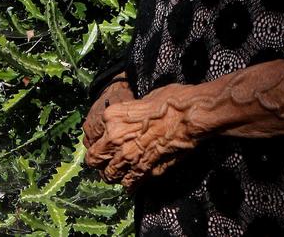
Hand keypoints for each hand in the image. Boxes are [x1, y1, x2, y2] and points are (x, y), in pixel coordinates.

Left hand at [85, 84, 201, 188]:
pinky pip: (129, 183)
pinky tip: (134, 180)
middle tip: (107, 161)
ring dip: (113, 174)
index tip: (104, 142)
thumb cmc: (171, 101)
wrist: (190, 116)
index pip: (92, 135)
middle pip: (94, 159)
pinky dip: (130, 184)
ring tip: (120, 172)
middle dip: (100, 161)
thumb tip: (130, 122)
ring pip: (109, 175)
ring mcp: (127, 156)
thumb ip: (130, 115)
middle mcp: (114, 138)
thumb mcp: (144, 100)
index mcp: (112, 117)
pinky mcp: (143, 170)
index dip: (99, 140)